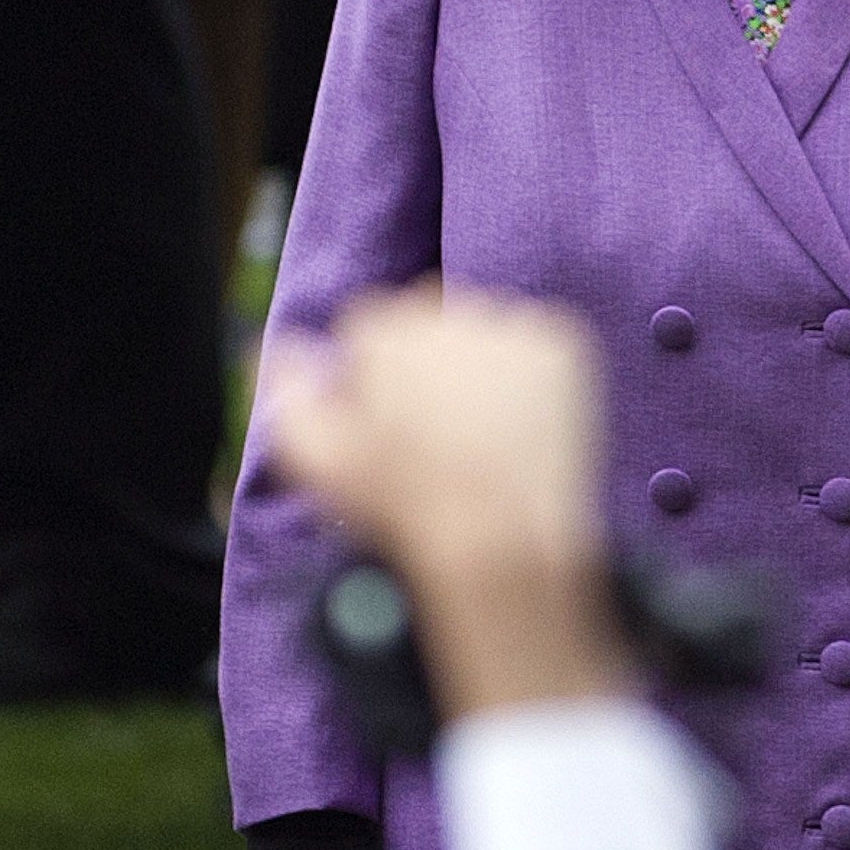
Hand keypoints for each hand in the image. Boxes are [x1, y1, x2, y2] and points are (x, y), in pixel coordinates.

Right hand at [264, 286, 626, 716]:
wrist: (500, 537)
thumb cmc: (402, 505)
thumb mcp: (316, 455)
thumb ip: (287, 387)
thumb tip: (285, 343)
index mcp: (384, 330)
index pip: (370, 325)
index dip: (377, 375)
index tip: (390, 417)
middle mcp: (448, 312)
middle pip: (428, 319)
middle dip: (427, 361)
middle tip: (436, 426)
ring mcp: (513, 324)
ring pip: (486, 329)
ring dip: (480, 363)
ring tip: (481, 430)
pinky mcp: (563, 343)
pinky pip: (538, 344)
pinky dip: (531, 374)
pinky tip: (520, 423)